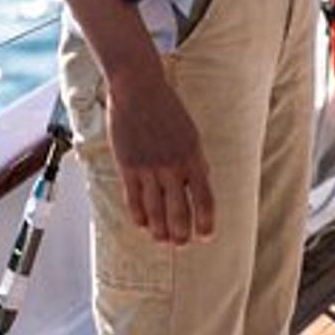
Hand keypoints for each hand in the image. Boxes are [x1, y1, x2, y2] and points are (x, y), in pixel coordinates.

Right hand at [104, 68, 213, 245]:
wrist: (139, 89)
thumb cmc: (167, 109)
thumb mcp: (189, 133)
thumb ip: (194, 160)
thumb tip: (200, 183)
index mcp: (193, 155)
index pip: (204, 197)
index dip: (206, 221)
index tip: (207, 237)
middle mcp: (172, 165)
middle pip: (179, 211)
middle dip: (181, 233)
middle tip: (183, 245)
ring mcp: (148, 167)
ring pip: (155, 211)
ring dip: (160, 231)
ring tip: (163, 241)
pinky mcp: (127, 166)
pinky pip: (133, 200)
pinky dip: (139, 216)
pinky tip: (143, 225)